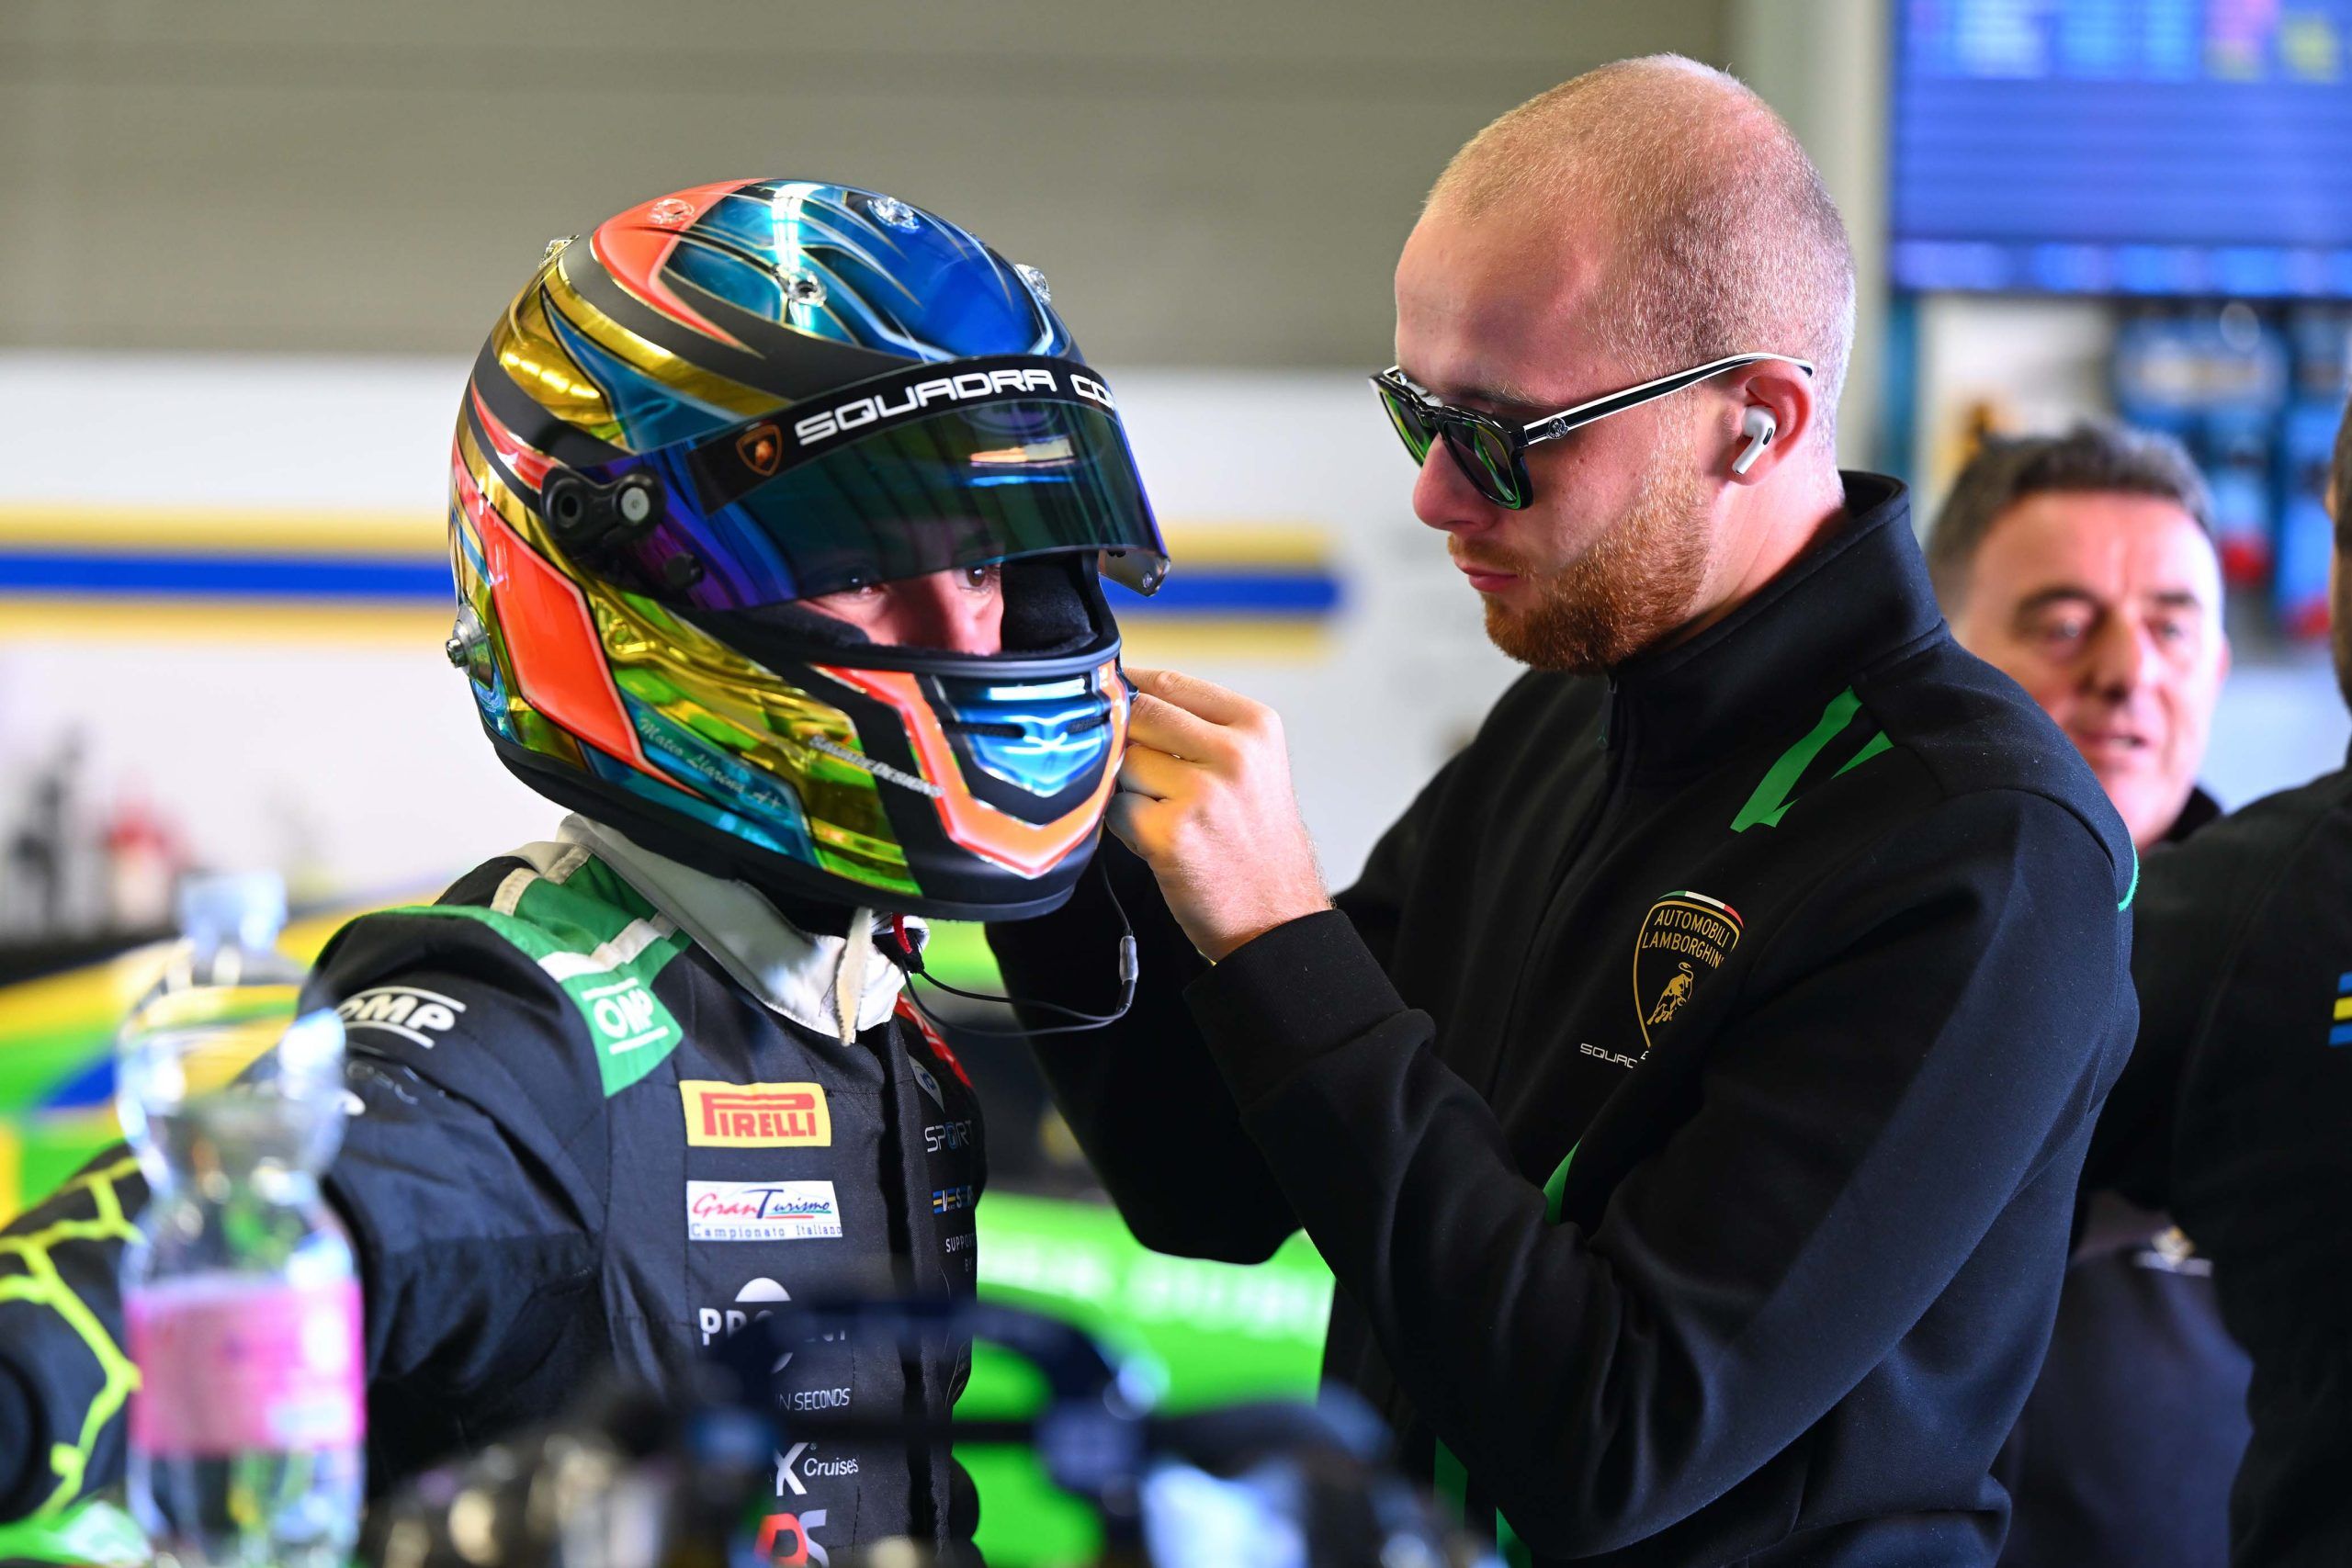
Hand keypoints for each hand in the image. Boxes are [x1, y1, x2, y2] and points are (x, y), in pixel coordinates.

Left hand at [1109, 666, 1331, 960]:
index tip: (1108, 696)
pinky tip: (1159, 842)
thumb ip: (1199, 727)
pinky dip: (1124, 826)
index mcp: (1255, 726)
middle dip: (1125, 739)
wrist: (1276, 917)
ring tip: (1165, 815)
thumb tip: (1124, 694)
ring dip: (1127, 788)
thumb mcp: (1253, 766)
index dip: (1129, 688)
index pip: (1170, 683)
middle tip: (1140, 772)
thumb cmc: (1254, 842)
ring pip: (1124, 763)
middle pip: (1140, 715)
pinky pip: (1115, 810)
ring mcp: (1203, 794)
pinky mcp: (1171, 835)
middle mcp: (1234, 753)